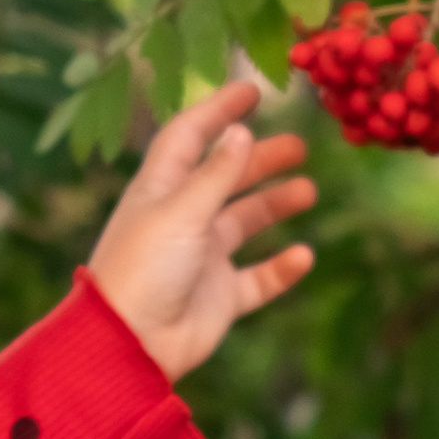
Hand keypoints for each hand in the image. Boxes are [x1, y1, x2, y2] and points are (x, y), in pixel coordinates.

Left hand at [85, 72, 316, 381]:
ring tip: (308, 190)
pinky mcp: (218, 298)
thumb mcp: (181, 212)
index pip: (189, 137)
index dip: (217, 111)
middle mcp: (181, 219)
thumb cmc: (143, 270)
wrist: (129, 346)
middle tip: (299, 146)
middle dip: (259, 159)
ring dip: (275, 205)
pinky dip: (281, 268)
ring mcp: (201, 259)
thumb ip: (216, 174)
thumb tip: (241, 130)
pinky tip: (303, 255)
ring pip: (244, 223)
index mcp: (160, 191)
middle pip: (224, 178)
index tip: (251, 91)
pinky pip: (258, 278)